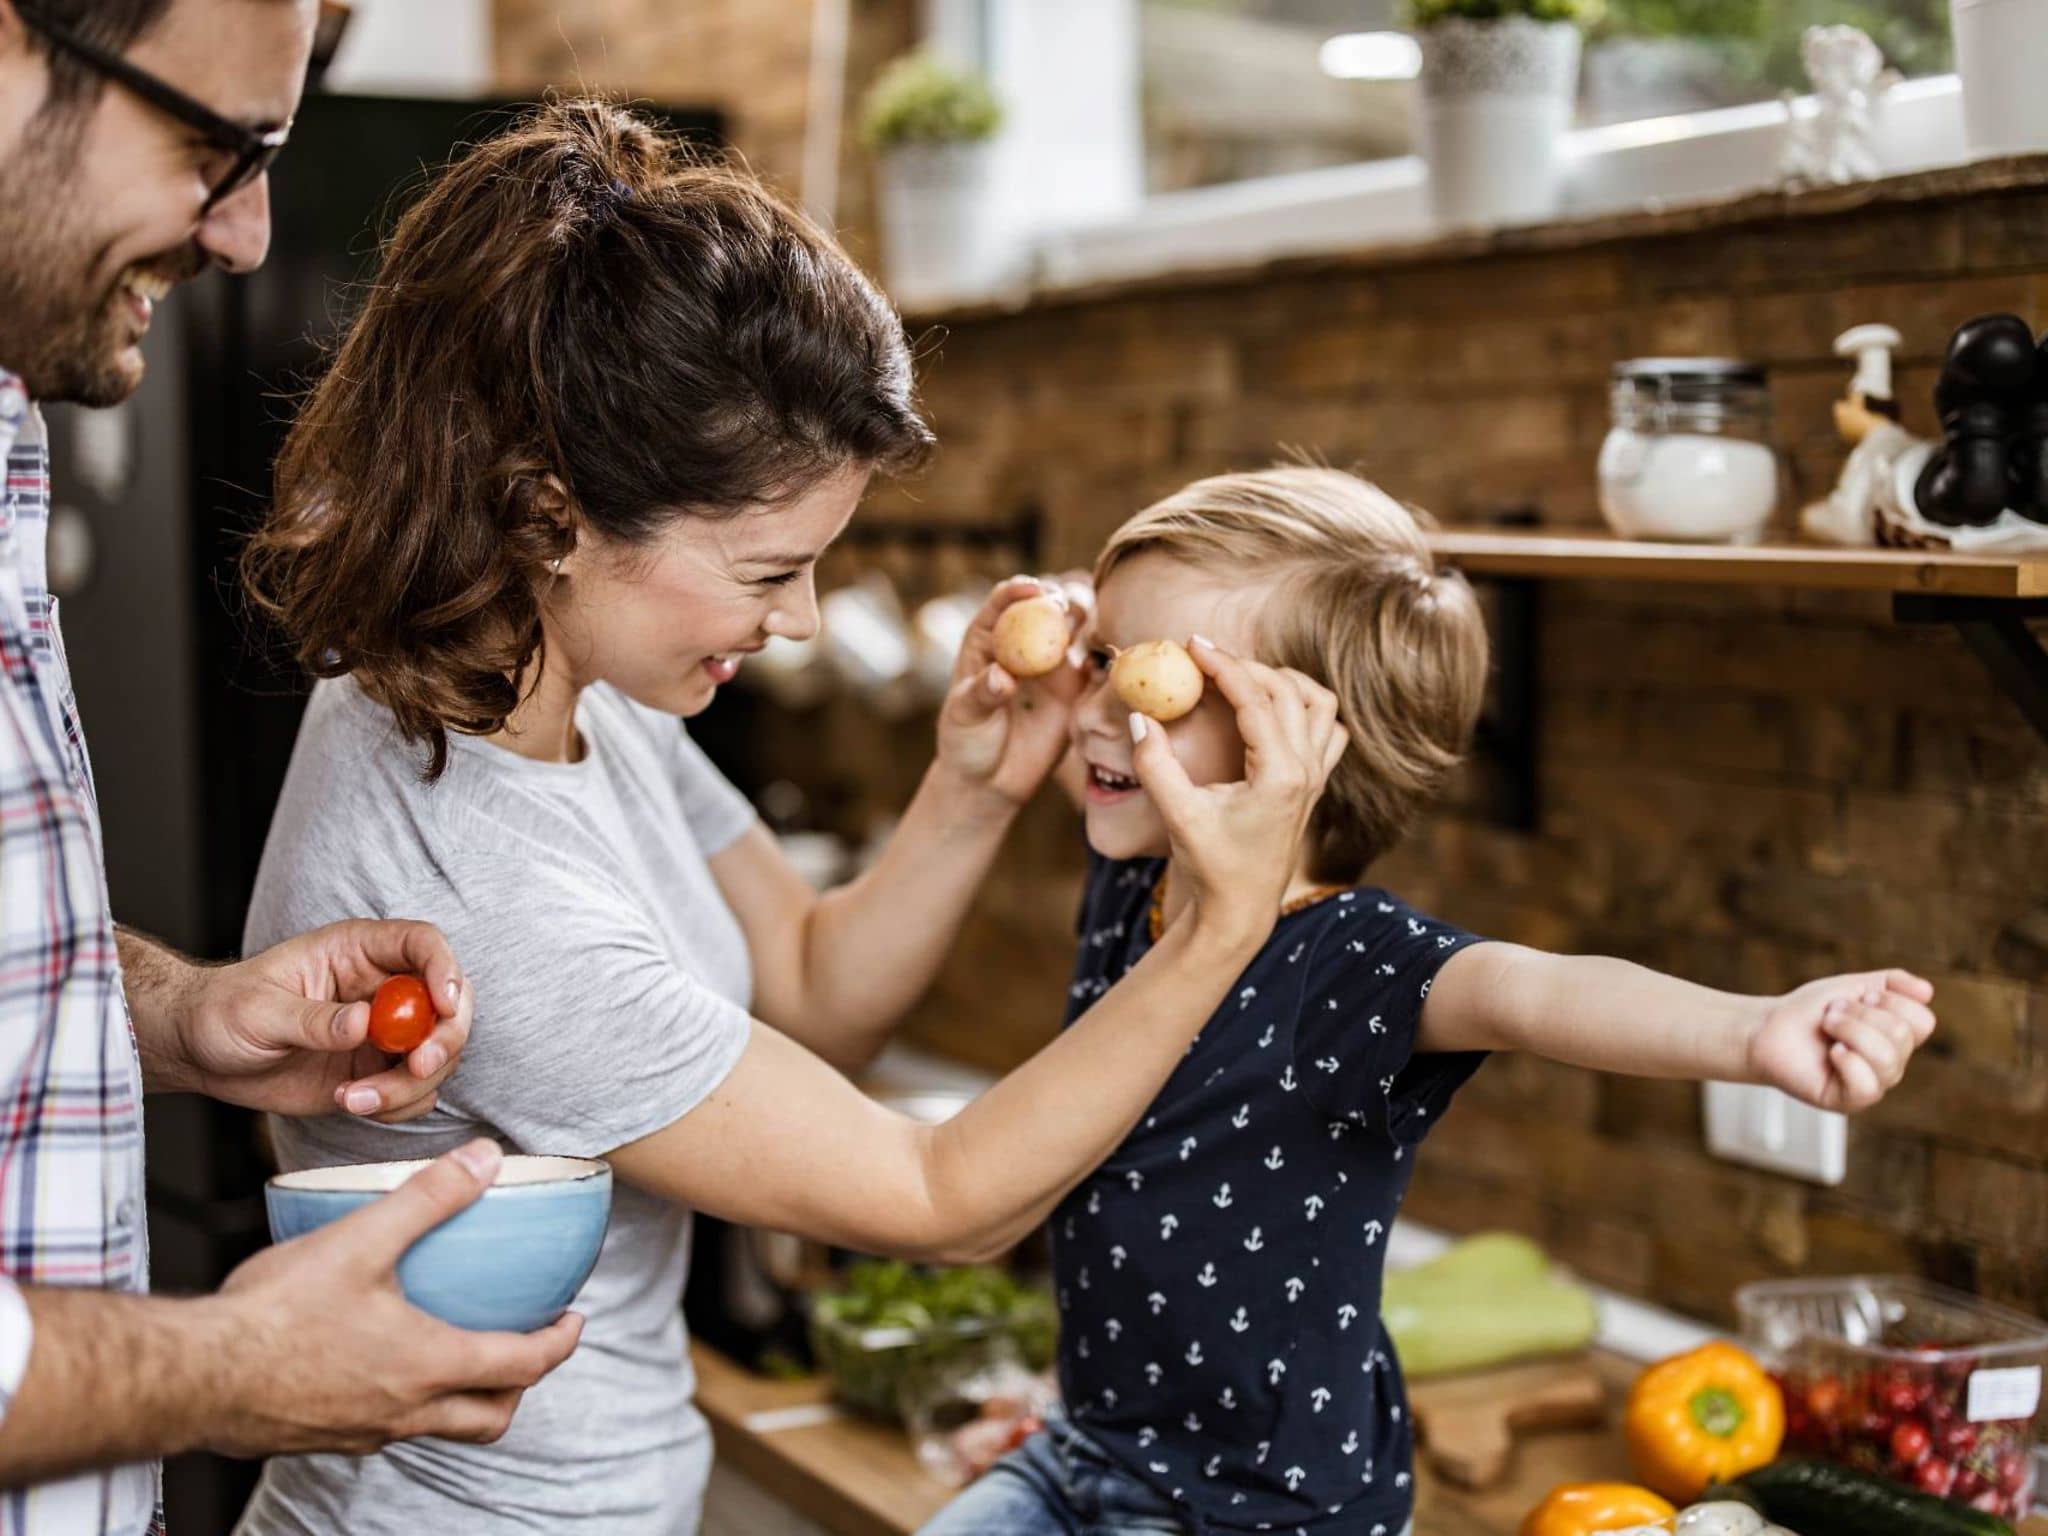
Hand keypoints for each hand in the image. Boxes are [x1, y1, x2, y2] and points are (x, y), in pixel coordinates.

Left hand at [175, 920, 471, 1122]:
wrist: (203, 1052)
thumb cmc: (224, 1011)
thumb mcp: (259, 1010)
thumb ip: (313, 1019)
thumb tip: (364, 1023)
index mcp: (357, 951)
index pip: (422, 944)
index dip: (444, 970)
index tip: (445, 1006)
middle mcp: (382, 988)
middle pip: (450, 1003)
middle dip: (444, 1039)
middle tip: (418, 1067)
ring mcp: (385, 1032)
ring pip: (437, 1055)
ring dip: (410, 1084)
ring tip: (354, 1098)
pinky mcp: (377, 1070)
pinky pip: (416, 1091)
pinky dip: (397, 1106)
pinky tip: (351, 1104)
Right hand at [207, 1141, 582, 1455]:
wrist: (193, 1377)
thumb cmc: (274, 1314)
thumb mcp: (362, 1240)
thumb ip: (428, 1198)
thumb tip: (484, 1159)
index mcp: (428, 1365)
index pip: (522, 1366)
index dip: (559, 1343)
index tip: (574, 1320)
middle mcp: (404, 1411)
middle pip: (490, 1418)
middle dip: (520, 1386)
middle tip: (528, 1349)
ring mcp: (362, 1432)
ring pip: (438, 1428)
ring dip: (464, 1399)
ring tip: (460, 1355)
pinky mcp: (322, 1438)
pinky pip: (384, 1428)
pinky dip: (407, 1402)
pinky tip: (381, 1363)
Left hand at [933, 575, 1089, 809]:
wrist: (990, 781)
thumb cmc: (966, 742)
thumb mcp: (965, 716)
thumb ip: (982, 693)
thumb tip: (1003, 677)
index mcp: (988, 639)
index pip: (1004, 601)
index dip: (1021, 589)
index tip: (1036, 590)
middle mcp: (1023, 644)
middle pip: (1045, 605)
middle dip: (1058, 598)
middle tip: (1064, 609)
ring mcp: (1052, 665)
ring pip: (1074, 626)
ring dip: (1084, 620)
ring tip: (1086, 632)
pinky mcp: (1075, 690)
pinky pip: (1096, 664)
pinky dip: (1105, 656)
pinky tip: (1108, 660)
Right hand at [1130, 638, 1345, 941]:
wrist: (1240, 911)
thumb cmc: (1210, 867)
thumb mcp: (1177, 815)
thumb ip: (1156, 765)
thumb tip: (1140, 719)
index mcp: (1280, 775)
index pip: (1255, 698)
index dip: (1222, 664)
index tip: (1191, 644)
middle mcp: (1307, 771)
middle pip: (1288, 690)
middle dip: (1246, 665)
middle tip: (1205, 656)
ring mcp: (1316, 779)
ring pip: (1320, 704)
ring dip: (1284, 681)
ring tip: (1241, 675)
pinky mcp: (1314, 787)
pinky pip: (1328, 730)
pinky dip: (1306, 707)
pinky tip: (1271, 709)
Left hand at [1746, 969, 1935, 1110]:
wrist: (1768, 1027)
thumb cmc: (1811, 1011)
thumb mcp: (1854, 986)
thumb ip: (1892, 983)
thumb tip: (1927, 991)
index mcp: (1898, 1039)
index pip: (1923, 1020)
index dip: (1890, 1000)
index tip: (1860, 996)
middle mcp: (1891, 1064)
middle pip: (1903, 1035)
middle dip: (1861, 1013)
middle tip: (1832, 1013)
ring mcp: (1872, 1085)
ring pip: (1887, 1058)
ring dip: (1850, 1030)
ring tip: (1827, 1026)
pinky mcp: (1848, 1101)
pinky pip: (1867, 1086)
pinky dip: (1847, 1061)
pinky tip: (1831, 1053)